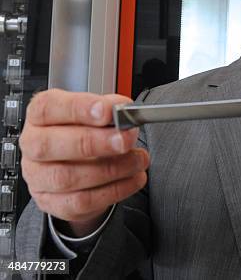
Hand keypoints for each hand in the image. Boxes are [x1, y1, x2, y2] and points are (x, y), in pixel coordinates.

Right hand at [20, 89, 148, 235]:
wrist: (81, 166)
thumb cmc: (87, 133)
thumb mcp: (97, 114)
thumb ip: (109, 108)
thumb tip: (123, 109)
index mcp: (40, 117)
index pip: (47, 108)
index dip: (78, 109)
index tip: (108, 112)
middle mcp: (33, 146)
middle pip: (51, 144)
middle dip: (95, 142)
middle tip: (125, 139)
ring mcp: (38, 177)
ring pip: (67, 177)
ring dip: (111, 169)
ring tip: (137, 160)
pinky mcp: (52, 202)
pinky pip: (81, 201)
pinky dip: (114, 190)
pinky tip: (133, 179)